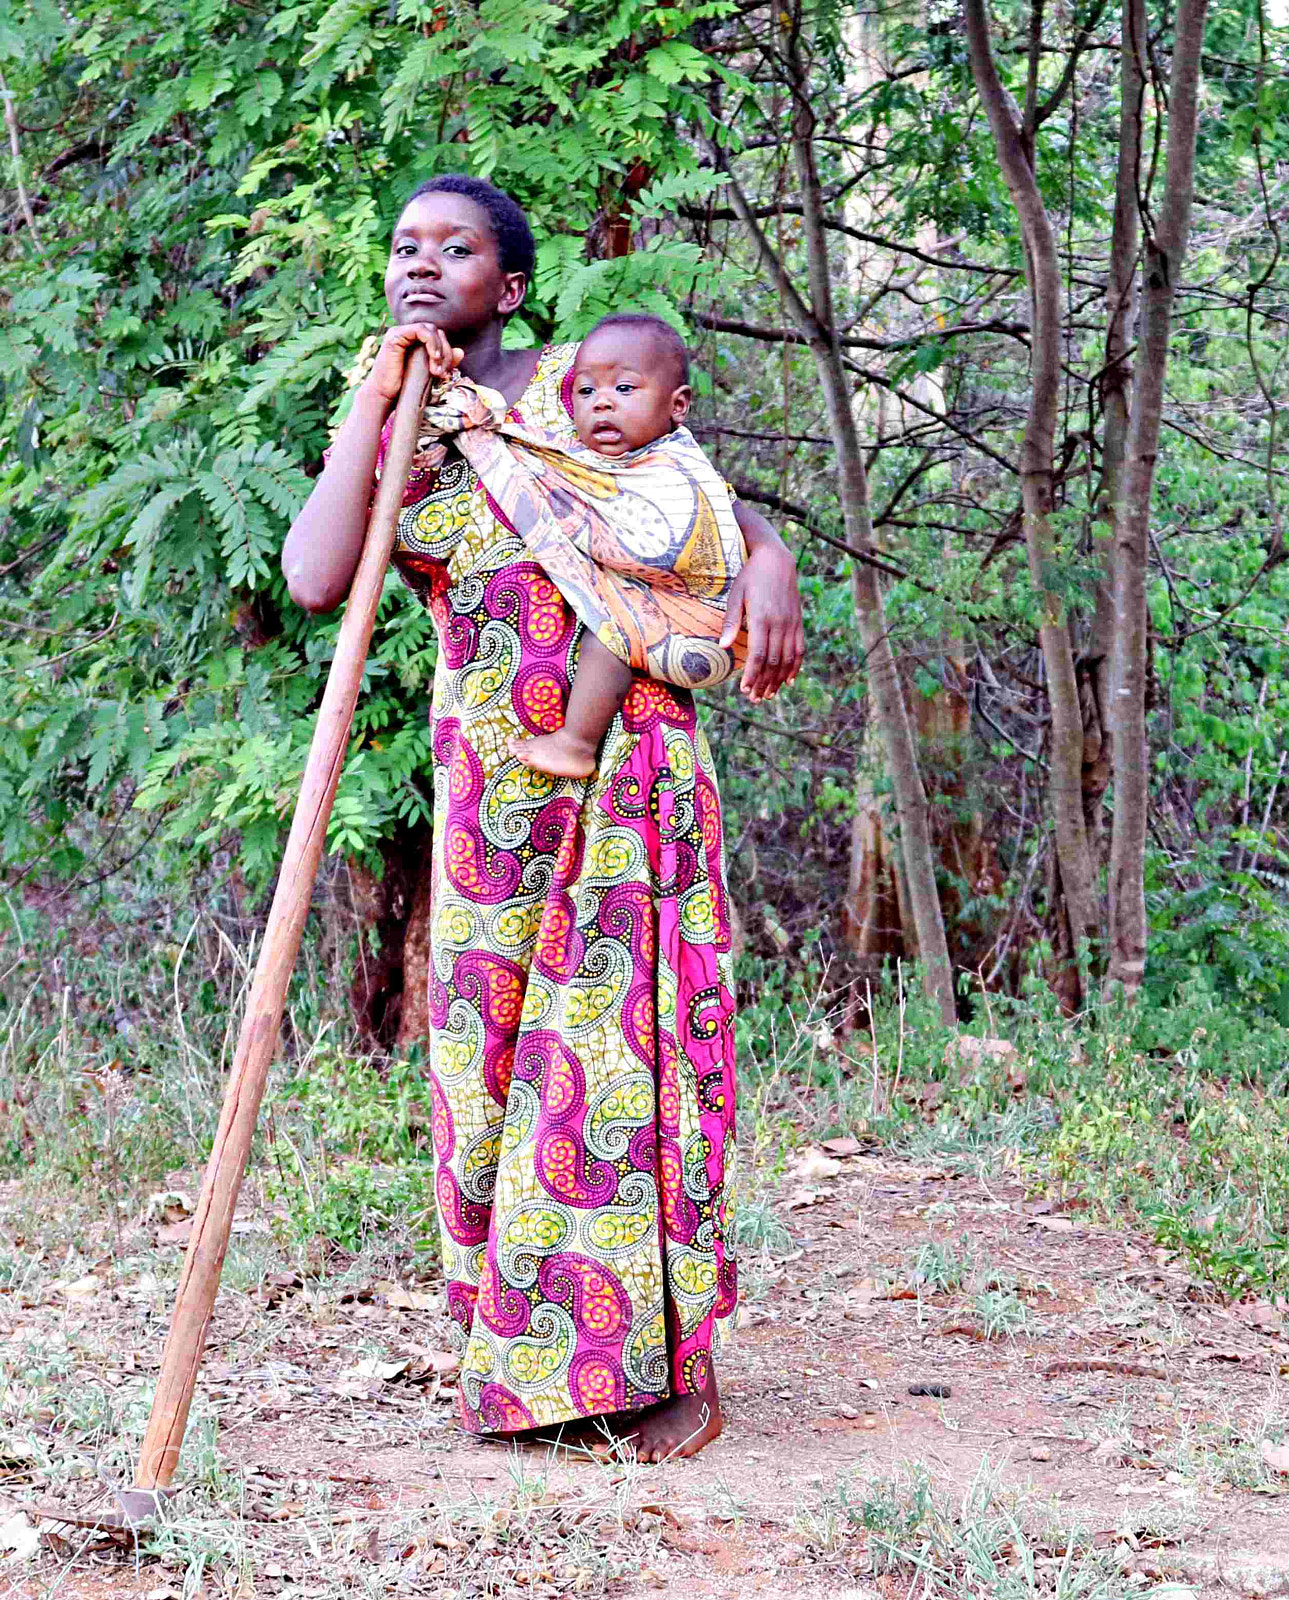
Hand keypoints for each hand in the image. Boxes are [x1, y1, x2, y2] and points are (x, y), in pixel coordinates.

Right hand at [362, 324, 462, 404]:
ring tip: (437, 369)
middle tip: (443, 372)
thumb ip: (443, 362)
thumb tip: (461, 352)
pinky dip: (431, 342)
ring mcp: (400, 333)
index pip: (437, 337)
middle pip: (436, 332)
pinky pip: (420, 330)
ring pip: (430, 329)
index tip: (446, 372)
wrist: (384, 398)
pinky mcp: (395, 336)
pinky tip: (434, 358)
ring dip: (439, 348)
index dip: (447, 352)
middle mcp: (406, 334)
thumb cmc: (404, 389)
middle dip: (445, 351)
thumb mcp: (429, 374)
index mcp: (414, 341)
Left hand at [720, 538, 804, 702]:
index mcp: (762, 618)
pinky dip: (796, 667)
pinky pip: (799, 649)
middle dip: (764, 683)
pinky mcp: (798, 622)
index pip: (757, 655)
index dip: (752, 675)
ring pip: (787, 659)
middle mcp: (779, 623)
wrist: (777, 560)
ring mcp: (791, 623)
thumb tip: (723, 647)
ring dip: (779, 680)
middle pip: (773, 662)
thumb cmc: (751, 577)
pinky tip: (790, 681)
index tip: (745, 689)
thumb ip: (731, 622)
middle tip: (755, 699)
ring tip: (769, 695)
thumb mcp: (736, 596)